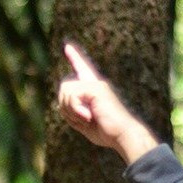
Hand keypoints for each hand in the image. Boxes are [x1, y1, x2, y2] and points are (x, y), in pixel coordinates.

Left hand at [57, 42, 159, 163]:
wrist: (122, 134)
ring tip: (86, 118)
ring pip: (66, 90)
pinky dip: (75, 110)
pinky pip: (73, 96)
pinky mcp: (96, 88)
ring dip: (70, 110)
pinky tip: (88, 116)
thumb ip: (73, 111)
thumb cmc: (106, 132)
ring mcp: (96, 84)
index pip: (82, 70)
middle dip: (65, 106)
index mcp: (93, 91)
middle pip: (65, 86)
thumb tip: (60, 103)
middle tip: (80, 119)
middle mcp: (95, 84)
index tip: (67, 47)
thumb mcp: (83, 122)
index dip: (75, 58)